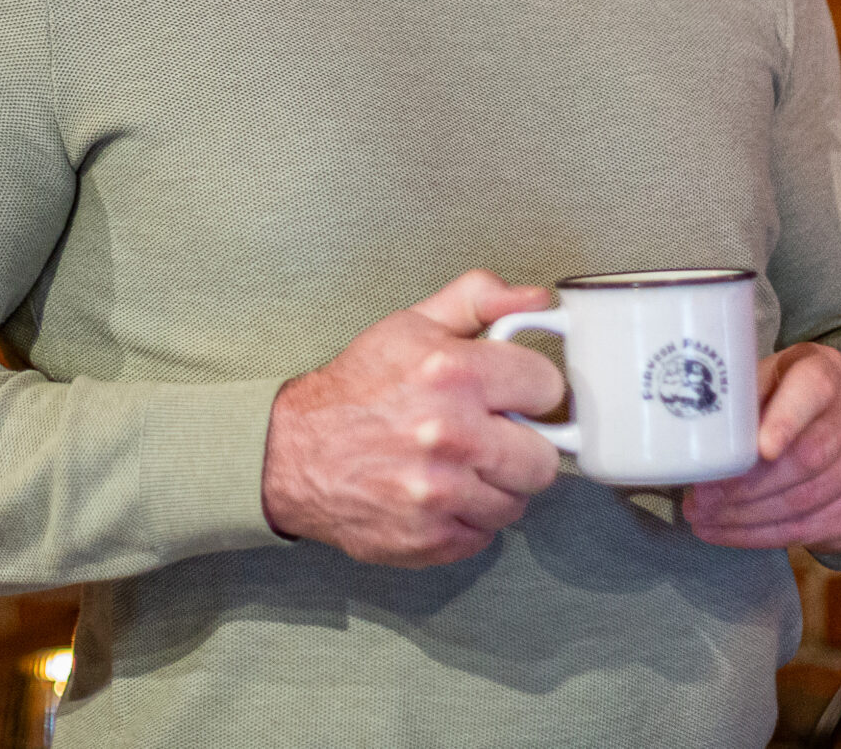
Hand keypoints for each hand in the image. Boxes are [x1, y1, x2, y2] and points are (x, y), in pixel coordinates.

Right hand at [260, 271, 566, 567]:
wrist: (293, 451)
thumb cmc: (356, 389)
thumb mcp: (412, 324)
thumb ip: (479, 301)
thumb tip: (536, 300)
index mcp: (453, 372)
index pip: (548, 387)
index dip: (530, 389)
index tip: (513, 394)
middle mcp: (450, 434)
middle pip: (544, 458)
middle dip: (520, 445)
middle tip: (488, 435)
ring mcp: (440, 494)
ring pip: (516, 502)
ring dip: (493, 486)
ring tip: (458, 464)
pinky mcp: (430, 539)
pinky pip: (484, 535)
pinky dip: (466, 518)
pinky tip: (439, 493)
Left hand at [683, 343, 840, 554]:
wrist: (834, 420)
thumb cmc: (780, 394)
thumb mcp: (762, 378)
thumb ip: (739, 398)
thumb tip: (693, 434)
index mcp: (827, 372)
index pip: (811, 392)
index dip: (785, 422)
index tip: (759, 450)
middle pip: (806, 458)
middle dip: (747, 486)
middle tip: (701, 500)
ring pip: (806, 500)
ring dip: (748, 517)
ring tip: (704, 519)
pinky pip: (810, 529)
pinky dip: (763, 535)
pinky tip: (730, 532)